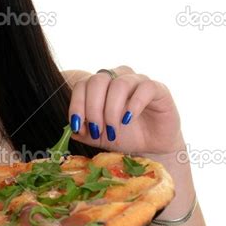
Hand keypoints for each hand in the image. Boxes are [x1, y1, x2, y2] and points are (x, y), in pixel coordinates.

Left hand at [67, 66, 184, 154]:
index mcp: (101, 86)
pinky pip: (144, 88)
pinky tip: (127, 120)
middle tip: (96, 130)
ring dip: (111, 110)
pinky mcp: (157, 89)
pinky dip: (133, 105)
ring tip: (113, 130)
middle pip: (98, 81)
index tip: (78, 127)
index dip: (76, 105)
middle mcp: (118, 78)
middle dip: (93, 108)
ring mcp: (138, 81)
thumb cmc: (126, 136)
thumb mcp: (99, 137)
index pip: (82, 84)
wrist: (152, 147)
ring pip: (119, 84)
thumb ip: (83, 132)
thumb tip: (68, 129)